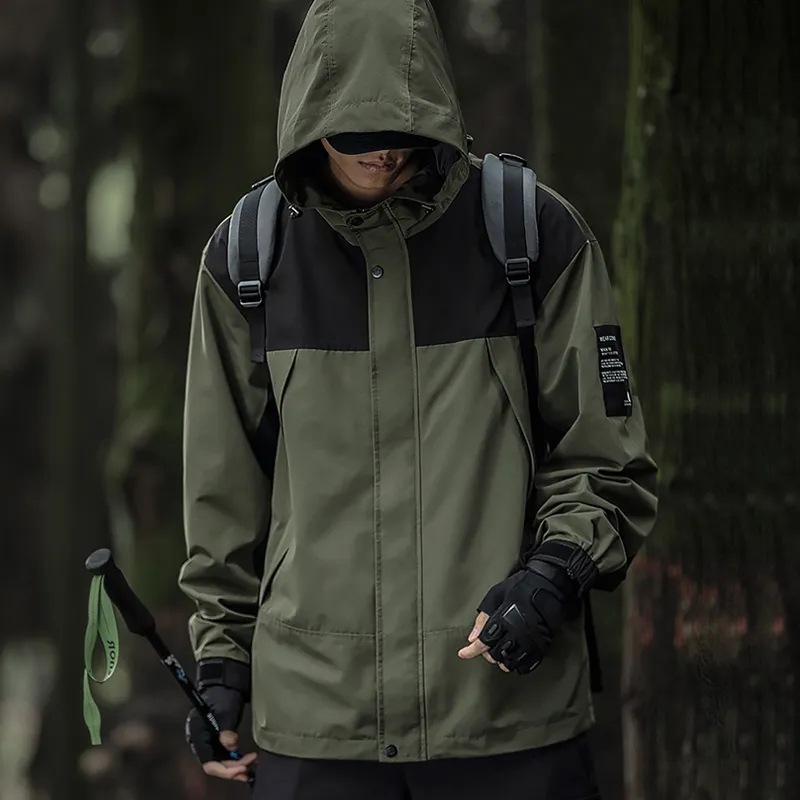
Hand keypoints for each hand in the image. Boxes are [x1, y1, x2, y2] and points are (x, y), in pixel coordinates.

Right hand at [185, 685, 256, 781]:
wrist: (224, 683)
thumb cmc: (221, 693)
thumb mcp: (225, 711)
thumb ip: (226, 730)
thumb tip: (231, 747)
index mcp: (198, 735)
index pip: (208, 762)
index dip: (224, 770)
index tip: (240, 769)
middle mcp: (201, 741)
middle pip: (215, 764)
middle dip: (233, 769)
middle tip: (249, 766)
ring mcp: (210, 740)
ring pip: (221, 761)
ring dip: (236, 765)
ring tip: (251, 763)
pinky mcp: (218, 739)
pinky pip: (226, 754)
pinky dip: (236, 759)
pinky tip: (247, 758)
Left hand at [457, 565, 573, 673]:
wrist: (549, 584)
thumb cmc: (520, 586)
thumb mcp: (496, 595)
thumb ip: (483, 617)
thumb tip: (472, 638)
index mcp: (505, 619)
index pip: (485, 641)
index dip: (472, 650)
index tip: (462, 654)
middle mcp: (518, 633)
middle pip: (496, 654)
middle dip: (487, 652)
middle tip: (486, 644)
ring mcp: (531, 641)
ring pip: (511, 662)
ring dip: (501, 659)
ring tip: (500, 649)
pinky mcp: (542, 645)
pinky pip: (527, 664)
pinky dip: (517, 664)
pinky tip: (513, 655)